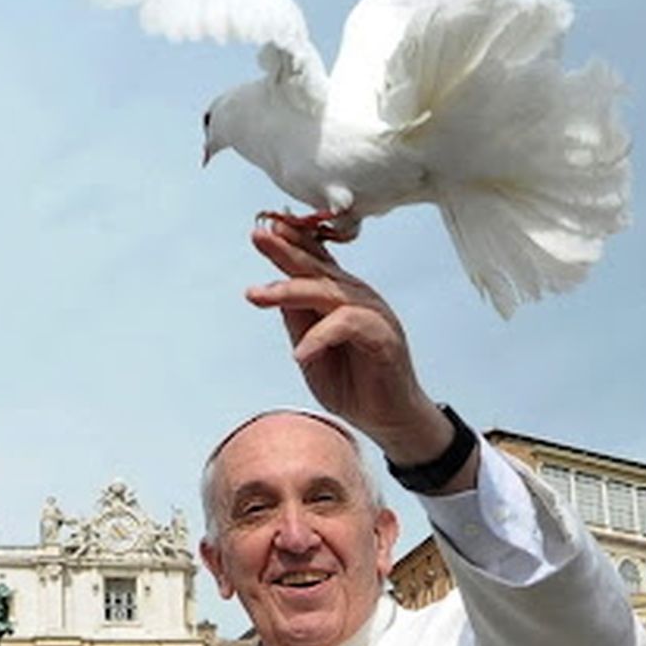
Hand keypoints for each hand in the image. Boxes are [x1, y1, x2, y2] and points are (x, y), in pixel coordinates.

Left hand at [246, 223, 451, 468]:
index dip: (293, 242)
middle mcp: (357, 298)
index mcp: (340, 297)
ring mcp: (372, 314)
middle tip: (258, 236)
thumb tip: (276, 292)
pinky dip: (320, 336)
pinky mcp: (383, 336)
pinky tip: (300, 352)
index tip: (265, 227)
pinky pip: (348, 325)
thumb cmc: (352, 383)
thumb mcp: (310, 350)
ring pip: (328, 292)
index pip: (315, 262)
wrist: (387, 418)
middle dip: (286, 251)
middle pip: (317, 268)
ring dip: (290, 291)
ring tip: (257, 295)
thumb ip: (298, 321)